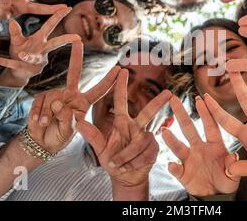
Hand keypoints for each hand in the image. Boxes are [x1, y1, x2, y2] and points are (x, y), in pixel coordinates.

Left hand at [0, 6, 80, 84]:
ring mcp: (36, 61)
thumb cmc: (22, 52)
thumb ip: (15, 31)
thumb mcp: (18, 40)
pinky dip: (4, 62)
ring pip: (34, 58)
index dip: (58, 16)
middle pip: (55, 44)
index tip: (68, 7)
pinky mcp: (26, 69)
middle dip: (65, 40)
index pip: (50, 26)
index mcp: (40, 40)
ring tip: (22, 54)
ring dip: (29, 56)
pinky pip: (14, 64)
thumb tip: (11, 20)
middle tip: (77, 37)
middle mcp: (42, 51)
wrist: (18, 71)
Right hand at [27, 42, 119, 153]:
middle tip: (78, 41)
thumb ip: (67, 120)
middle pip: (74, 73)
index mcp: (83, 102)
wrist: (42, 143)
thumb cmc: (60, 137)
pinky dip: (38, 115)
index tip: (120, 69)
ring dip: (48, 116)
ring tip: (47, 125)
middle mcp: (70, 95)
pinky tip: (38, 122)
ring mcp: (55, 95)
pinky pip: (40, 104)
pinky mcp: (42, 97)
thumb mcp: (69, 132)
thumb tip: (59, 102)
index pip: (99, 90)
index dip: (109, 80)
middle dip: (76, 56)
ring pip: (53, 100)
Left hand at [77, 69, 171, 186]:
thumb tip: (78, 122)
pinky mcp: (154, 149)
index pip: (121, 102)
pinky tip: (127, 166)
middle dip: (158, 102)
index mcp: (122, 122)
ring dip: (127, 155)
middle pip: (148, 112)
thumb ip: (91, 135)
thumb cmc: (112, 160)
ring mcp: (146, 137)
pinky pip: (145, 153)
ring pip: (140, 141)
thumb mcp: (99, 148)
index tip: (123, 70)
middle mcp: (136, 127)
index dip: (121, 87)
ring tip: (116, 164)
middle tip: (169, 93)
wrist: (124, 177)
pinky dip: (133, 162)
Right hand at [163, 95, 239, 196]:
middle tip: (173, 99)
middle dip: (181, 114)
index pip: (210, 126)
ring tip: (164, 131)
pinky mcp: (183, 174)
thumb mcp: (234, 175)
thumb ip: (233, 166)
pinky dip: (173, 168)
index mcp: (215, 145)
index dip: (206, 113)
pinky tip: (170, 165)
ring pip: (179, 147)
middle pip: (189, 129)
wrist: (216, 197)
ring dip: (171, 140)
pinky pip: (177, 170)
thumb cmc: (226, 181)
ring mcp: (190, 160)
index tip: (200, 99)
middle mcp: (200, 148)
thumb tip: (233, 156)